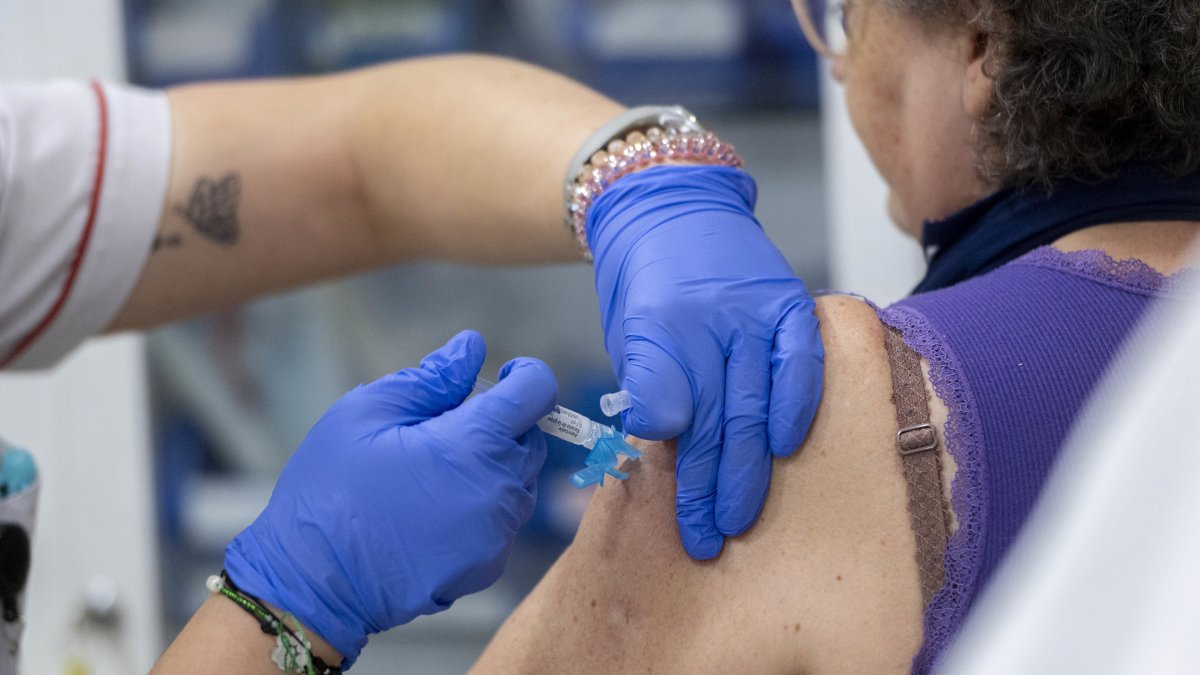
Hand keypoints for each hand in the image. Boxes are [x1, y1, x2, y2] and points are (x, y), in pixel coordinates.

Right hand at [224, 330, 555, 666]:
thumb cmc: (331, 491)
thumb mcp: (367, 413)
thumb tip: (471, 348)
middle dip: (501, 422)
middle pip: (529, 438)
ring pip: (518, 481)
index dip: (525, 375)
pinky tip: (433, 510)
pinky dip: (481, 505)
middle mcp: (499, 490)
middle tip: (445, 426)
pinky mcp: (488, 566)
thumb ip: (430, 378)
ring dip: (491, 465)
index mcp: (473, 444)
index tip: (505, 374)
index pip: (536, 391)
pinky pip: (502, 520)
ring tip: (433, 471)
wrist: (312, 584)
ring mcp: (497, 533)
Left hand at [589, 165, 822, 559]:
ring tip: (741, 517)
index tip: (679, 521)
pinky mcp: (788, 301)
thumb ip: (648, 382)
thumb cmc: (644, 281)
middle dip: (711, 486)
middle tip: (707, 539)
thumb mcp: (628, 331)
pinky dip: (797, 404)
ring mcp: (755, 309)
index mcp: (658, 327)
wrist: (669, 206)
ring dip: (750, 465)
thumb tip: (662, 435)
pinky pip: (800, 361)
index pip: (670, 413)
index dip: (678, 473)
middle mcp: (711, 319)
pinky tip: (788, 444)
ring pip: (756, 401)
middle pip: (716, 418)